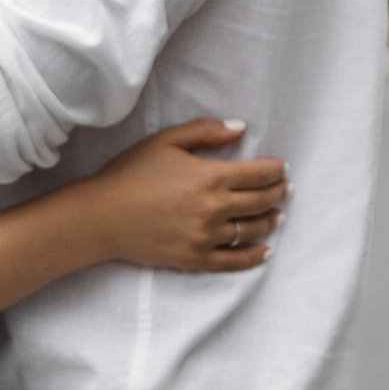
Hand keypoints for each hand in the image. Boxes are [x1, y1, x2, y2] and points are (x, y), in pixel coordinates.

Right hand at [85, 121, 288, 274]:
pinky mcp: (195, 259)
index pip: (260, 174)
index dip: (276, 170)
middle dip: (279, 193)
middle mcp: (214, 208)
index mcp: (211, 176)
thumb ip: (206, 131)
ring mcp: (206, 237)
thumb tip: (240, 128)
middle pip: (261, 201)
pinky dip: (254, 256)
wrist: (101, 216)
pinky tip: (266, 251)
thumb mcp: (166, 140)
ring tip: (278, 216)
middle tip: (286, 189)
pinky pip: (234, 261)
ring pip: (252, 230)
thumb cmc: (130, 174)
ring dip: (271, 221)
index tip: (281, 167)